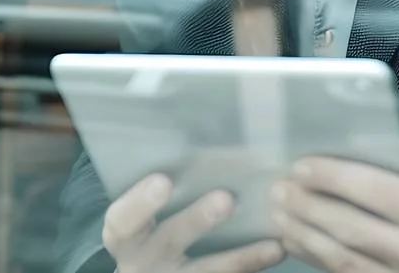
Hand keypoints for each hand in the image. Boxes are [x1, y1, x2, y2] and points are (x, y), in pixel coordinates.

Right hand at [103, 174, 286, 272]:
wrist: (154, 272)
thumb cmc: (148, 230)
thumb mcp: (142, 217)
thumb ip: (158, 189)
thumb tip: (198, 138)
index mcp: (125, 236)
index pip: (122, 220)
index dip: (140, 202)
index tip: (163, 180)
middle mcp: (143, 262)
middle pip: (168, 242)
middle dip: (196, 221)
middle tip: (226, 198)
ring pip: (205, 272)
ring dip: (239, 257)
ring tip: (271, 243)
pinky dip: (252, 264)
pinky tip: (277, 249)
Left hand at [271, 158, 398, 272]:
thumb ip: (397, 190)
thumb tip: (336, 174)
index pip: (373, 189)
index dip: (331, 177)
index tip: (301, 166)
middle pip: (350, 227)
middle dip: (307, 207)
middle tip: (278, 189)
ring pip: (341, 259)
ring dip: (303, 235)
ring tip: (279, 215)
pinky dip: (317, 260)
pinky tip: (297, 243)